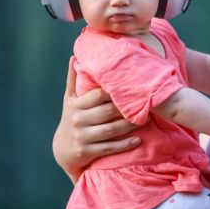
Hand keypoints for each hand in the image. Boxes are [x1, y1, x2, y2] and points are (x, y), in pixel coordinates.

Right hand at [52, 56, 138, 181]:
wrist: (62, 149)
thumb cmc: (72, 118)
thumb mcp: (69, 100)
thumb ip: (73, 79)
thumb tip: (74, 56)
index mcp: (76, 105)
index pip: (98, 95)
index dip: (116, 90)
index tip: (134, 87)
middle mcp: (78, 120)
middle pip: (108, 111)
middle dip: (128, 108)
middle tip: (147, 104)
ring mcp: (83, 136)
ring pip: (111, 129)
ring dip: (130, 125)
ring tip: (147, 120)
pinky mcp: (87, 152)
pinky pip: (109, 147)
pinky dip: (125, 144)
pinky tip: (138, 140)